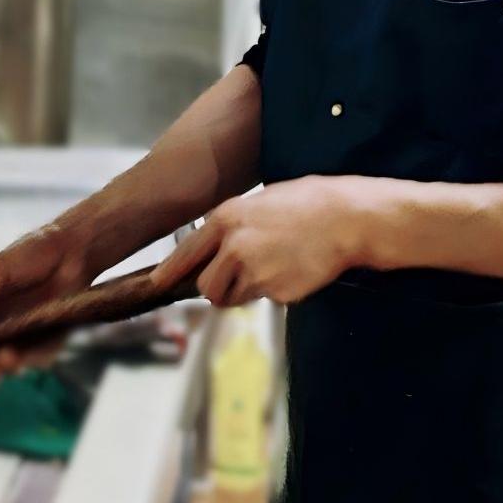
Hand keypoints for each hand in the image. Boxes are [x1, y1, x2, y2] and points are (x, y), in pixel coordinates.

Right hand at [0, 221, 100, 392]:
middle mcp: (2, 332)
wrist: (71, 249)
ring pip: (9, 367)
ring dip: (2, 369)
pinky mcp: (50, 342)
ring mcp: (26, 339)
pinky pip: (38, 360)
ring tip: (2, 356)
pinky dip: (29, 361)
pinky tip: (20, 355)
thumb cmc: (31, 253)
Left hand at [148, 176, 370, 308]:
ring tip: (273, 266)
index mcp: (227, 220)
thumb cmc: (305, 203)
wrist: (345, 218)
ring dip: (246, 290)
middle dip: (218, 288)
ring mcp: (256, 273)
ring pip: (236, 297)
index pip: (187, 253)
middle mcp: (235, 248)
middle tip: (236, 280)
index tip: (157, 283)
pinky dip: (276, 290)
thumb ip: (232, 227)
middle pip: (208, 287)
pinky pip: (267, 299)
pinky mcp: (278, 293)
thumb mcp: (258, 203)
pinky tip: (293, 268)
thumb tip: (215, 248)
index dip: (170, 271)